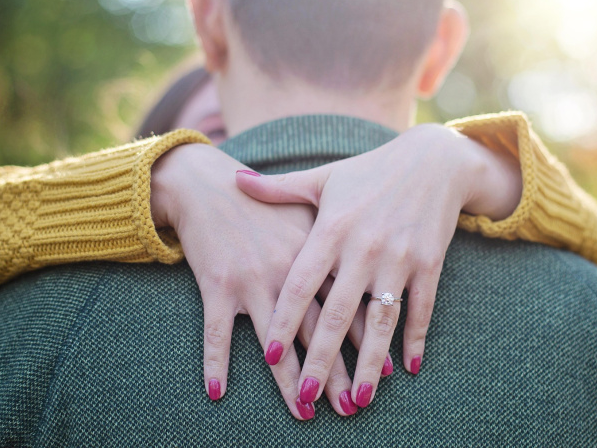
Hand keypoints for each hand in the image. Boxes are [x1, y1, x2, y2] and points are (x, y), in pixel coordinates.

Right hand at [151, 143, 383, 418]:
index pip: (349, 303)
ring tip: (304, 412)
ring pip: (275, 341)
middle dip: (336, 372)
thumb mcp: (308, 212)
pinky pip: (217, 331)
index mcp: (316, 252)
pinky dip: (215, 361)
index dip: (368, 340)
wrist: (210, 184)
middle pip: (319, 331)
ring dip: (289, 381)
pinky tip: (217, 390)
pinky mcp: (218, 284)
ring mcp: (253, 279)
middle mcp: (289, 270)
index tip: (386, 372)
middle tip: (353, 407)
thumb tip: (371, 280)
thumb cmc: (265, 204)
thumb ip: (339, 243)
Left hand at [237, 123, 521, 407]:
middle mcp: (364, 248)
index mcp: (332, 229)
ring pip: (381, 320)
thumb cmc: (370, 171)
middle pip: (338, 314)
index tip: (268, 356)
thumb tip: (234, 179)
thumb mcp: (323, 177)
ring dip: (371, 362)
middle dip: (321, 359)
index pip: (301, 284)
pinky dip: (416, 338)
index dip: (284, 322)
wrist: (434, 160)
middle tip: (307, 397)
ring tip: (359, 399)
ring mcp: (399, 257)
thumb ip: (279, 188)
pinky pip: (421, 308)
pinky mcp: (429, 263)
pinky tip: (409, 369)